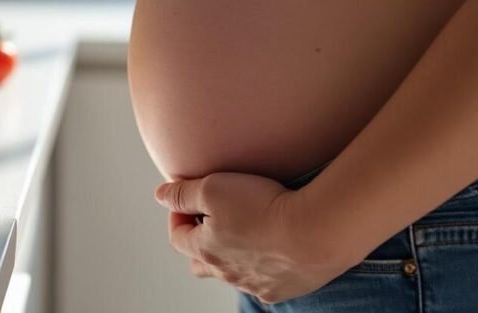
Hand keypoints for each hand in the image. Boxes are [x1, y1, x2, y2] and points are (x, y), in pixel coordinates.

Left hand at [155, 172, 357, 303]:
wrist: (316, 232)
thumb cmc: (262, 207)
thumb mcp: (213, 188)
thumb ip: (182, 193)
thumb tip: (160, 195)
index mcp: (205, 250)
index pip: (178, 238)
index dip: (178, 217)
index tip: (188, 202)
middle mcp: (226, 274)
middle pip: (200, 264)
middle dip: (199, 243)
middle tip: (210, 223)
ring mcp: (254, 286)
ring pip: (232, 275)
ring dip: (231, 255)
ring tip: (245, 233)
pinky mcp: (282, 290)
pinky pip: (263, 283)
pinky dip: (261, 268)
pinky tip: (273, 251)